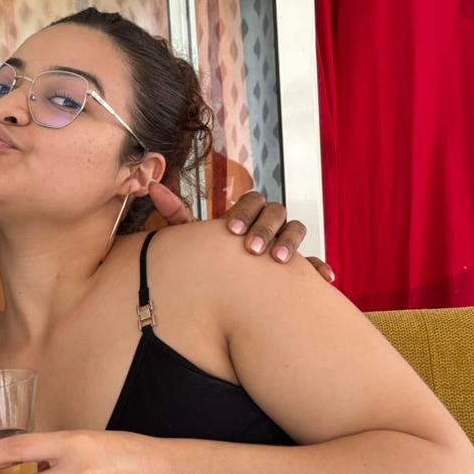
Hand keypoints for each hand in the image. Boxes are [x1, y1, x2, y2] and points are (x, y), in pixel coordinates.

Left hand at [150, 182, 335, 282]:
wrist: (238, 288)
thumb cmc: (215, 258)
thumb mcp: (197, 239)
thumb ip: (177, 215)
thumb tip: (150, 185)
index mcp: (248, 213)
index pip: (252, 200)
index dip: (244, 212)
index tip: (231, 231)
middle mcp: (270, 223)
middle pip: (276, 211)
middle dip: (265, 227)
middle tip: (251, 249)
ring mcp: (288, 242)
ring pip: (296, 229)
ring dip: (289, 241)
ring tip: (278, 261)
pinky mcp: (303, 267)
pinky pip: (316, 264)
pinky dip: (320, 268)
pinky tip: (323, 277)